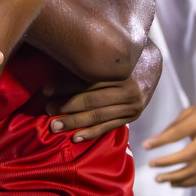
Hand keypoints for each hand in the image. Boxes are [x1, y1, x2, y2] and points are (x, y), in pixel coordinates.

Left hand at [46, 39, 160, 142]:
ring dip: (74, 122)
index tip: (45, 90)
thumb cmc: (118, 61)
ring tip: (54, 126)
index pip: (88, 81)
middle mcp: (128, 90)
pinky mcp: (132, 118)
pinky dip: (91, 133)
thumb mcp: (107, 57)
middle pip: (92, 100)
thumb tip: (57, 58)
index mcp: (120, 72)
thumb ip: (88, 61)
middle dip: (66, 106)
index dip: (64, 85)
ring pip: (98, 116)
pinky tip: (75, 137)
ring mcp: (132, 106)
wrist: (149, 69)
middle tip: (47, 109)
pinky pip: (108, 127)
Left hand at [144, 98, 195, 187]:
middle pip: (187, 155)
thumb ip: (176, 124)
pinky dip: (189, 183)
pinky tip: (176, 183)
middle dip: (167, 162)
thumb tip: (158, 139)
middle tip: (151, 164)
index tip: (145, 145)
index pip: (178, 133)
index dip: (161, 140)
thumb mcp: (192, 110)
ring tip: (160, 178)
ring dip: (176, 177)